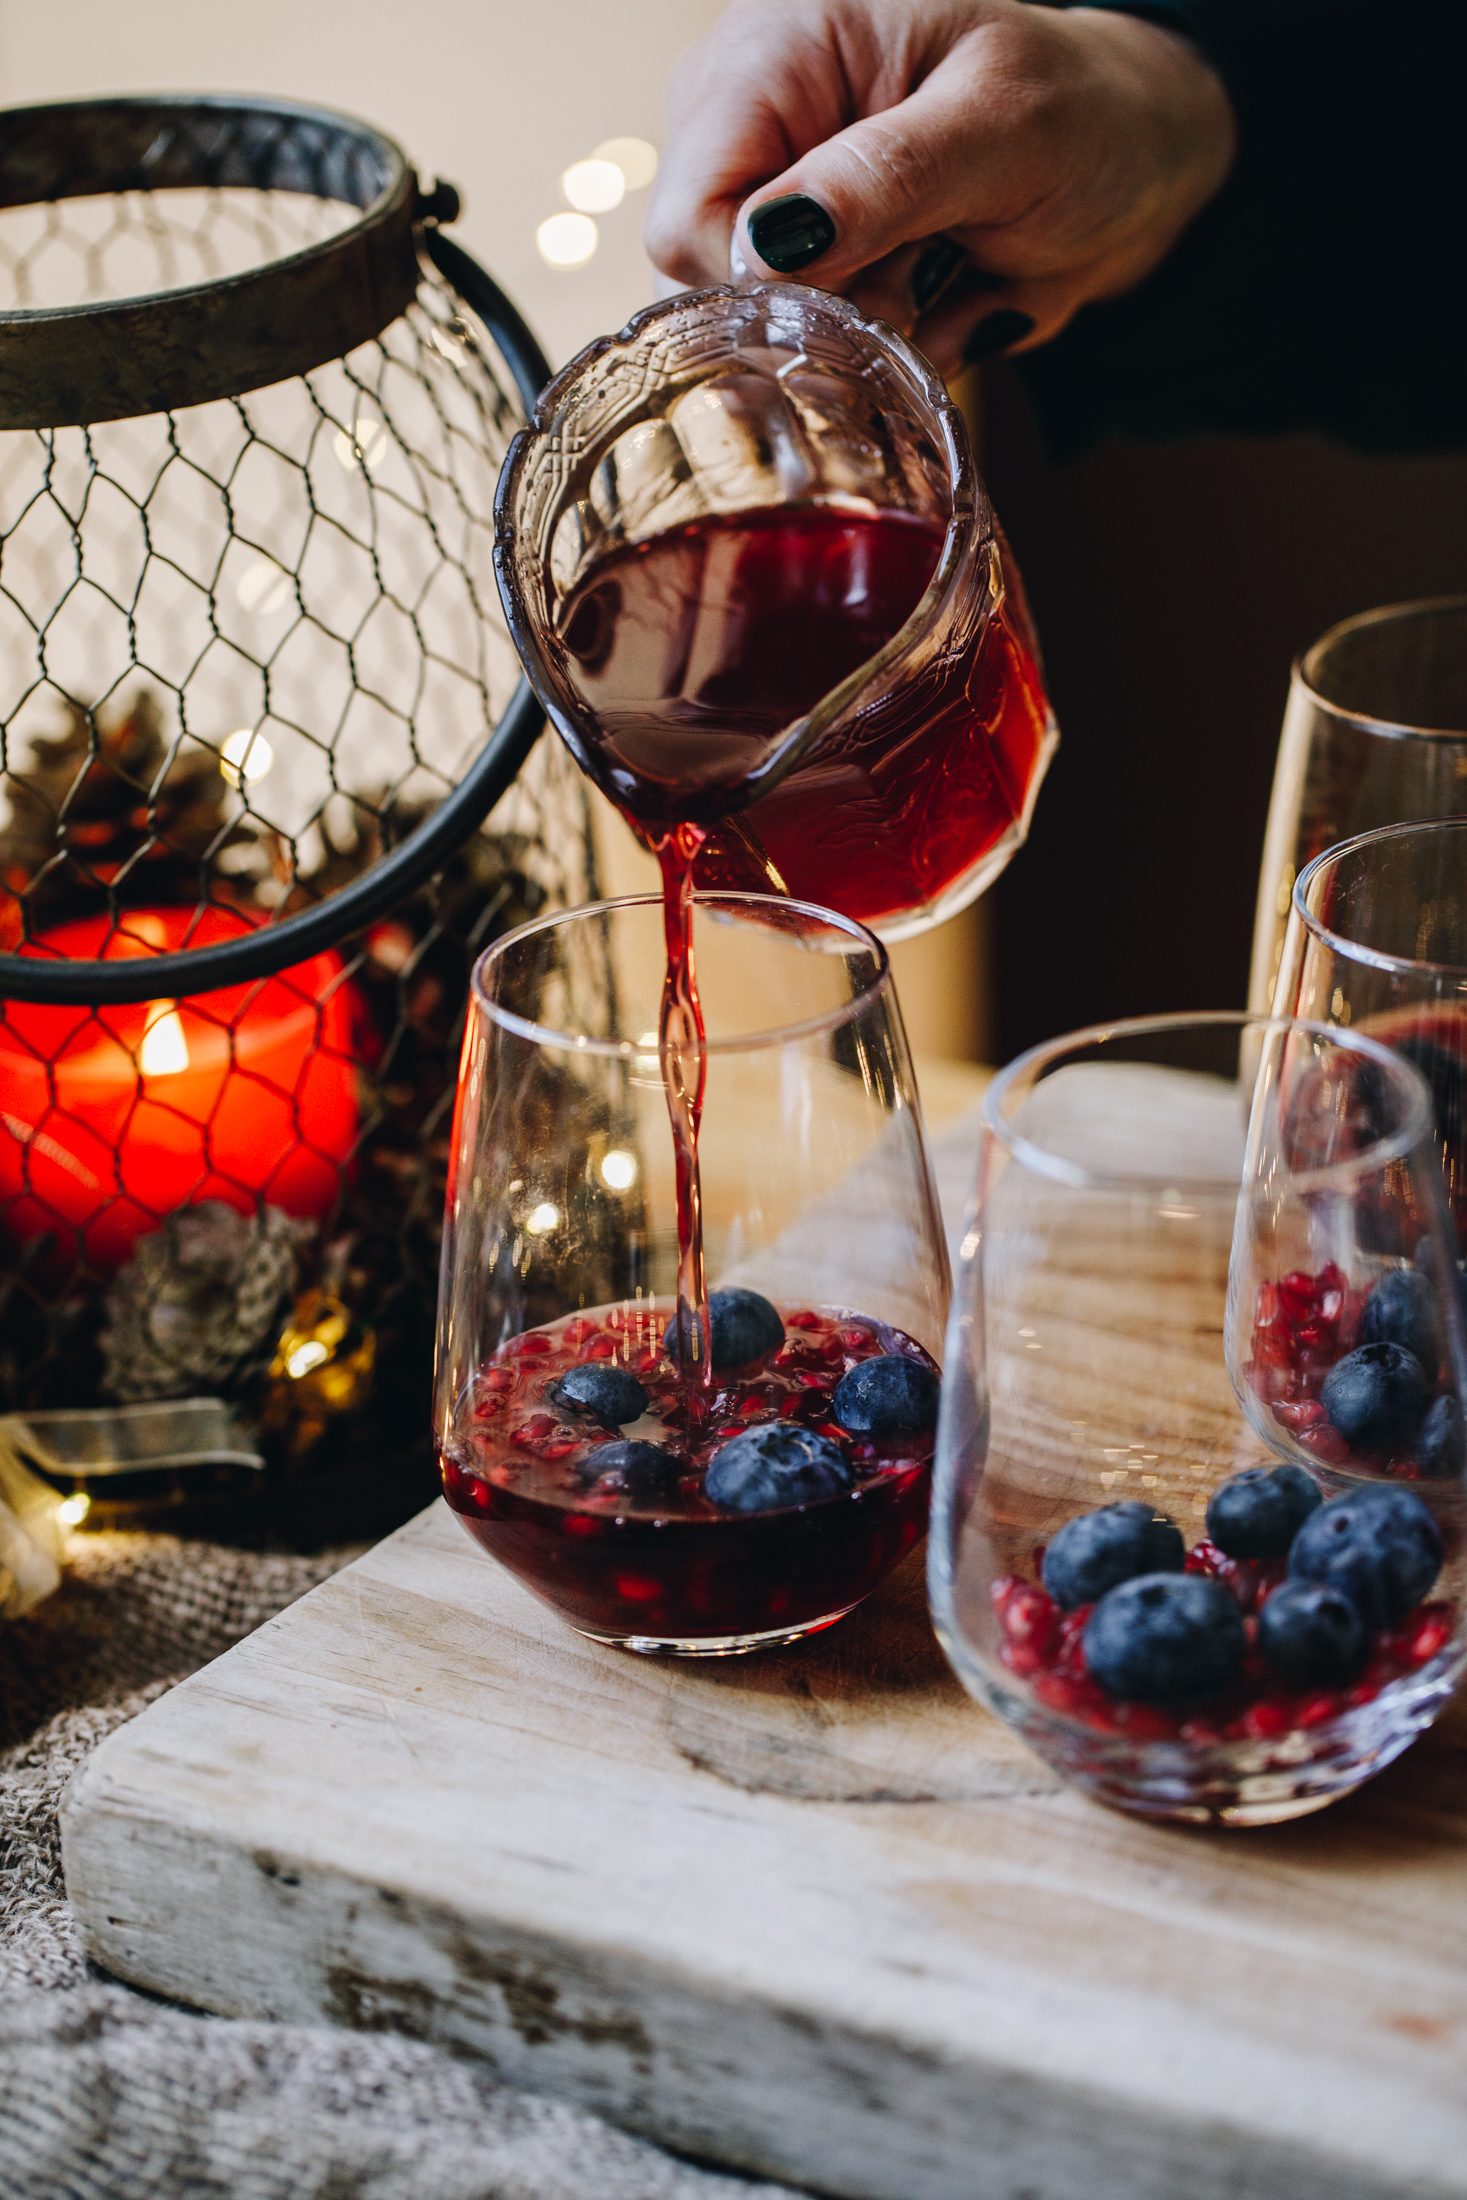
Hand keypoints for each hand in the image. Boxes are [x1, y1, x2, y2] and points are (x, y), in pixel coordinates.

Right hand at [645, 0, 1235, 373]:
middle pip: (709, 280)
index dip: (762, 279)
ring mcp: (774, 194)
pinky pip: (806, 344)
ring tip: (937, 266)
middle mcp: (752, 122)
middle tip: (925, 265)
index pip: (689, 212)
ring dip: (858, 328)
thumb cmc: (1086, 111)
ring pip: (757, 325)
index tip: (865, 284)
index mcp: (778, 48)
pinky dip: (874, 341)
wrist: (1137, 158)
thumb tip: (767, 243)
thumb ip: (884, 180)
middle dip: (823, 304)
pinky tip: (931, 287)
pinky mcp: (807, 256)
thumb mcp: (1004, 130)